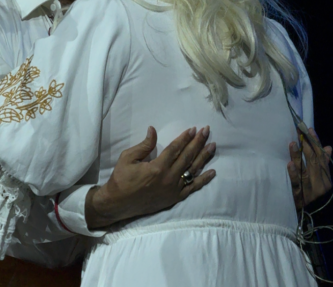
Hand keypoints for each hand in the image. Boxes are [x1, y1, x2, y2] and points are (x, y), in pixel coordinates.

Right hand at [87, 126, 216, 227]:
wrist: (119, 203)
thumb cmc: (121, 179)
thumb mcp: (127, 158)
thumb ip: (144, 145)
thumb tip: (153, 130)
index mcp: (157, 167)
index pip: (175, 149)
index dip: (185, 138)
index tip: (193, 129)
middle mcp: (169, 177)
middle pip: (187, 156)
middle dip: (198, 142)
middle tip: (206, 131)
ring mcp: (174, 189)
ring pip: (193, 170)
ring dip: (204, 157)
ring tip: (212, 146)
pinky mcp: (175, 197)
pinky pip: (193, 187)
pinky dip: (203, 179)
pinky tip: (212, 171)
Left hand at [289, 127, 332, 208]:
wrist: (303, 214)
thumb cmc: (308, 193)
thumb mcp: (318, 179)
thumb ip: (322, 164)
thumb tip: (328, 147)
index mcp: (326, 178)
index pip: (322, 157)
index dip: (316, 143)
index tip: (309, 129)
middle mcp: (320, 184)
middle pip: (313, 162)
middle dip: (306, 145)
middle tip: (299, 132)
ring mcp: (309, 190)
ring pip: (304, 170)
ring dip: (298, 156)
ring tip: (293, 143)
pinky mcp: (298, 196)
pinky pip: (296, 183)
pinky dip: (293, 173)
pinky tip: (289, 164)